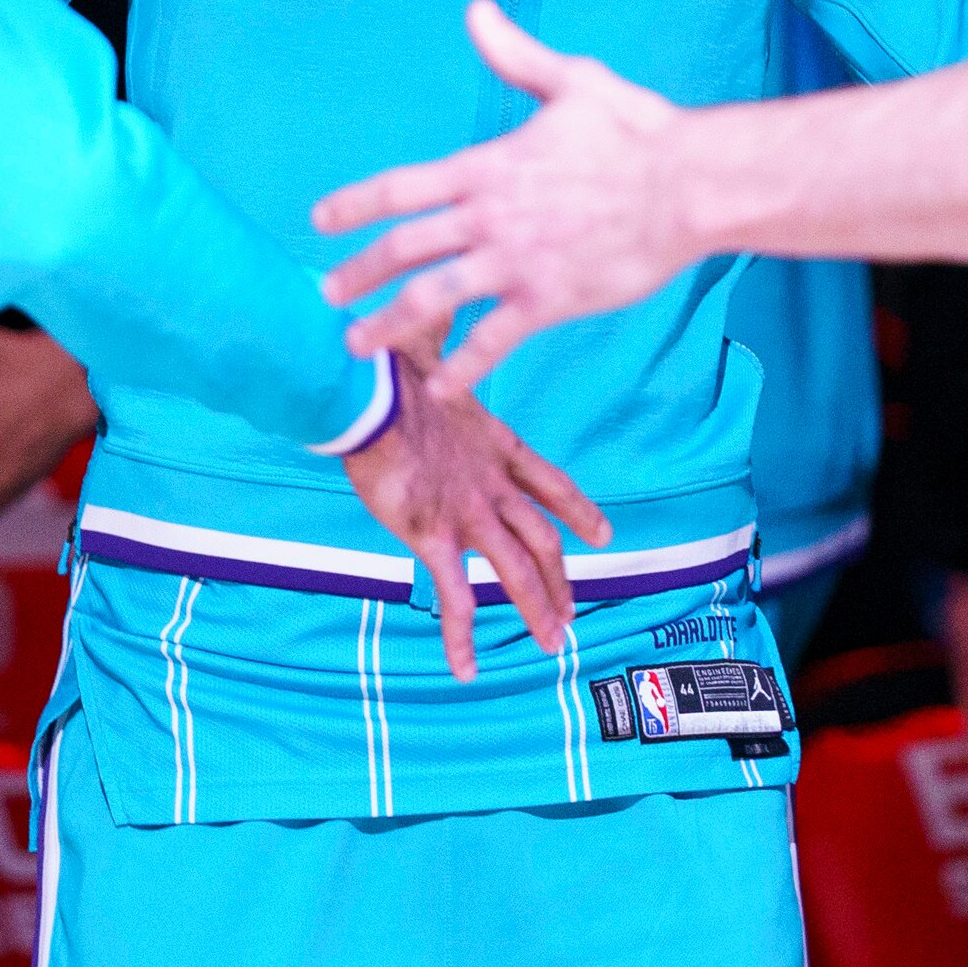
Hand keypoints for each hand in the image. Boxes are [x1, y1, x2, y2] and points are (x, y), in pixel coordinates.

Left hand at [317, 0, 693, 392]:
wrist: (688, 186)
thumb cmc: (637, 130)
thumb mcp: (571, 81)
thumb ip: (515, 57)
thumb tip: (476, 12)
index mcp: (487, 167)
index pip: (400, 187)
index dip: (354, 204)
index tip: (320, 219)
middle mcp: (488, 216)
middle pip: (402, 249)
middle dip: (356, 273)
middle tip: (327, 293)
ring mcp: (514, 262)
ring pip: (431, 299)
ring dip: (387, 324)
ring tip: (358, 344)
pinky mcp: (548, 300)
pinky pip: (492, 341)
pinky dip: (464, 367)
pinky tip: (441, 387)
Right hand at [340, 333, 611, 680]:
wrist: (365, 391)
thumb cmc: (389, 364)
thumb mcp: (425, 345)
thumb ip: (439, 333)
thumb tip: (437, 298)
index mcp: (494, 443)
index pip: (549, 481)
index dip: (578, 508)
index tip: (602, 532)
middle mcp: (490, 483)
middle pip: (541, 538)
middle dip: (560, 578)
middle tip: (574, 612)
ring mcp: (467, 512)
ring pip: (515, 571)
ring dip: (536, 609)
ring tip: (553, 642)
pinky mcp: (433, 535)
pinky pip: (454, 597)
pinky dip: (462, 636)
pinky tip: (465, 669)